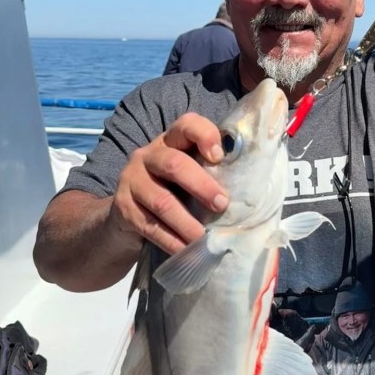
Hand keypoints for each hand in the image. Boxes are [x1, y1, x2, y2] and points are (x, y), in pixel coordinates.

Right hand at [107, 113, 229, 255]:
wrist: (127, 216)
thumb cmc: (172, 191)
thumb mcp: (189, 174)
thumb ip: (211, 173)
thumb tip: (252, 192)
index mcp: (171, 142)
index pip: (187, 125)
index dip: (204, 135)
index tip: (219, 155)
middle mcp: (148, 156)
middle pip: (174, 164)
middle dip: (201, 185)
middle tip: (222, 204)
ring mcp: (132, 180)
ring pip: (162, 201)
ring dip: (187, 222)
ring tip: (204, 238)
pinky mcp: (123, 207)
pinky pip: (150, 226)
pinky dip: (171, 240)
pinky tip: (186, 249)